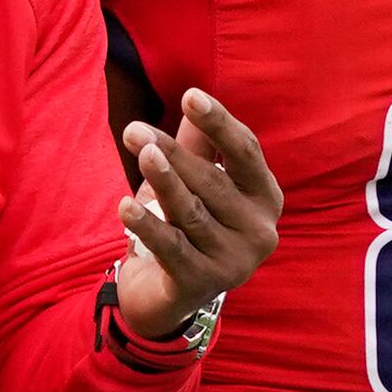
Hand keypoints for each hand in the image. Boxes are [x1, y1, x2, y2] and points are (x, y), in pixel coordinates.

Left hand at [113, 89, 283, 338]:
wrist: (171, 295)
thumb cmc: (190, 226)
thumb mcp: (197, 184)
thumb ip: (199, 147)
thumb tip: (193, 96)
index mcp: (266, 198)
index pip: (246, 152)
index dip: (219, 124)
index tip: (190, 96)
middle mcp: (260, 231)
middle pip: (213, 181)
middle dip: (173, 153)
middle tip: (135, 130)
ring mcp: (234, 262)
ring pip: (191, 212)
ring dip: (163, 181)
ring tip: (140, 153)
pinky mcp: (203, 284)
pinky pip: (171, 248)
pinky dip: (147, 226)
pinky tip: (124, 207)